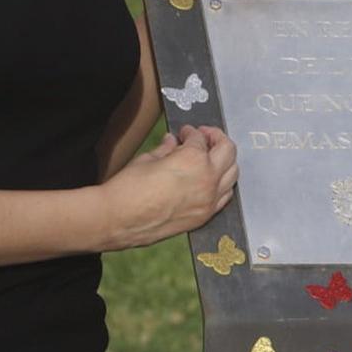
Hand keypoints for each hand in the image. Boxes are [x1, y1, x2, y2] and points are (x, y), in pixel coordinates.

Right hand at [103, 125, 237, 248]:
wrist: (118, 220)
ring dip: (224, 161)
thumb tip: (173, 142)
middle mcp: (207, 179)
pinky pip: (225, 196)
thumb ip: (167, 149)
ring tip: (209, 157)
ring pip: (233, 174)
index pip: (200, 138)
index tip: (185, 132)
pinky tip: (210, 180)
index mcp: (193, 159)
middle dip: (217, 139)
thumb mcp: (148, 159)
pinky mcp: (204, 217)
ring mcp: (209, 200)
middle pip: (227, 151)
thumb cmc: (128, 188)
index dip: (191, 131)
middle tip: (204, 136)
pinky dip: (222, 184)